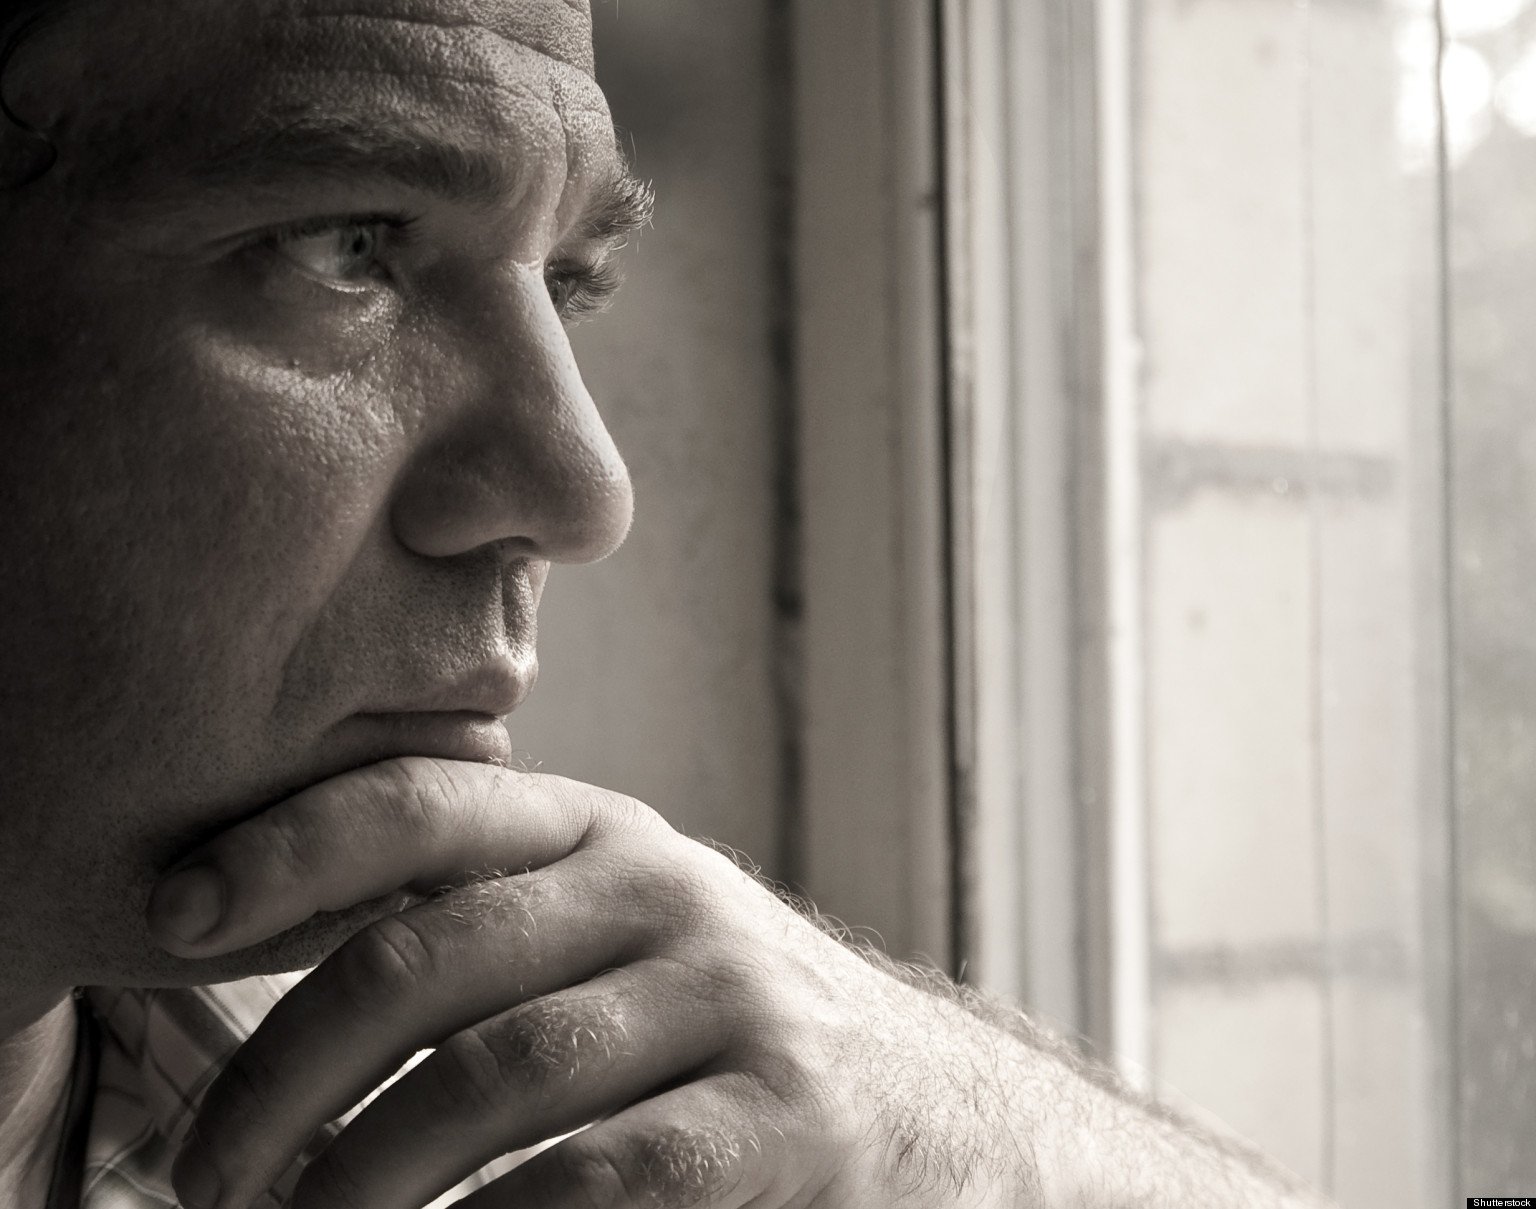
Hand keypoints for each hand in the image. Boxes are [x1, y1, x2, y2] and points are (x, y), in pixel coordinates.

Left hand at [146, 759, 1027, 1208]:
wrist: (939, 1114)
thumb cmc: (722, 1035)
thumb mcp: (619, 939)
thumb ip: (493, 926)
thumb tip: (278, 966)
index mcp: (606, 833)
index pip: (426, 801)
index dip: (287, 845)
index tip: (172, 917)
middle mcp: (667, 890)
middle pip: (426, 956)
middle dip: (280, 1073)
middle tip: (208, 1176)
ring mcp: (733, 998)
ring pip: (490, 1080)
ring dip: (355, 1178)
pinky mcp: (784, 1118)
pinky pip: (593, 1180)